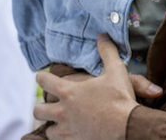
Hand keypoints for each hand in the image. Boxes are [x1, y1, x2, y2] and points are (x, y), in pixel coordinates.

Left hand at [34, 35, 160, 139]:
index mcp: (69, 92)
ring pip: (48, 130)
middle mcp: (63, 112)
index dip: (41, 77)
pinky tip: (70, 134)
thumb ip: (107, 51)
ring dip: (52, 125)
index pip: (44, 81)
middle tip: (48, 105)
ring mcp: (67, 130)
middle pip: (37, 110)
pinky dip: (63, 138)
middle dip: (41, 107)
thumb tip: (102, 36)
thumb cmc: (120, 98)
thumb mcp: (116, 70)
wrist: (128, 127)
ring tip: (59, 123)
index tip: (42, 77)